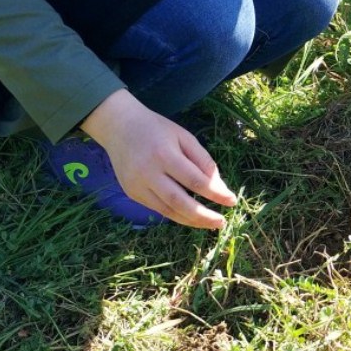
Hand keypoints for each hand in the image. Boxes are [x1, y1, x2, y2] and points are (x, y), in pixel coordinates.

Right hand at [81, 90, 236, 228]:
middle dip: (203, 215)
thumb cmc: (156, 129)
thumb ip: (202, 161)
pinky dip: (176, 214)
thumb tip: (220, 187)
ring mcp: (137, 185)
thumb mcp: (184, 137)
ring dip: (191, 221)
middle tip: (221, 222)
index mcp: (164, 154)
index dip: (215, 193)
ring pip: (167, 210)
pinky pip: (157, 209)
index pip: (195, 180)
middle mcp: (148, 173)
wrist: (118, 126)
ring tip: (210, 223)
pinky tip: (191, 216)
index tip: (232, 200)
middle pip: (179, 201)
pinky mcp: (131, 193)